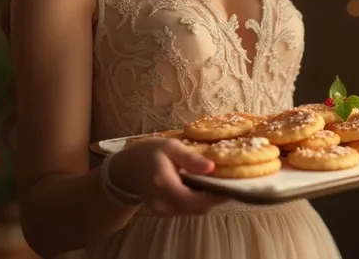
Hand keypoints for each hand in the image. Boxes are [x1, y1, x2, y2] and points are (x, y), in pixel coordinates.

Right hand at [107, 138, 228, 215]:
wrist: (126, 168)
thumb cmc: (149, 152)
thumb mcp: (170, 146)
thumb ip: (190, 158)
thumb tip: (212, 167)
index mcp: (164, 184)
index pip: (194, 198)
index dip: (214, 195)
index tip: (231, 185)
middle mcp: (163, 202)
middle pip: (196, 207)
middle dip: (214, 198)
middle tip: (229, 182)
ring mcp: (163, 210)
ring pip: (193, 210)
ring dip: (206, 200)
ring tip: (218, 183)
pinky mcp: (164, 212)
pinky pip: (186, 209)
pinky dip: (196, 200)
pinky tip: (201, 187)